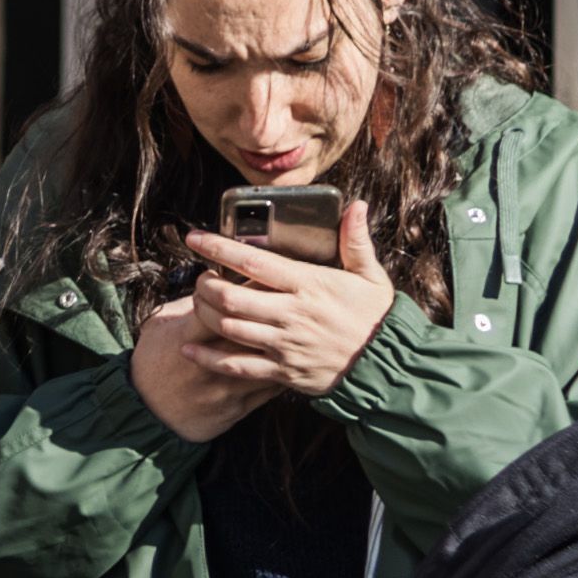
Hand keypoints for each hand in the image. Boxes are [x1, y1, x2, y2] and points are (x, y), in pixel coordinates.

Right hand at [130, 295, 282, 442]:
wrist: (144, 412)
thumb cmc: (151, 361)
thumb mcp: (158, 325)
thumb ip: (186, 306)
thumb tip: (215, 282)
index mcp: (186, 337)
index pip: (223, 304)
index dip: (243, 287)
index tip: (253, 278)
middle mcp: (208, 364)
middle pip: (251, 331)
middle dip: (271, 312)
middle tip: (283, 300)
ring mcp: (224, 389)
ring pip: (266, 361)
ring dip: (282, 344)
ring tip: (292, 328)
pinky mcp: (235, 409)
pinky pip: (268, 389)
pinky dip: (281, 372)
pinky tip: (287, 358)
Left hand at [179, 198, 398, 395]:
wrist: (388, 366)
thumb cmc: (376, 318)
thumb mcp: (371, 276)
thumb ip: (356, 241)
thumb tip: (356, 206)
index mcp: (309, 285)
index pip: (253, 262)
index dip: (218, 248)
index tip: (195, 238)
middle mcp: (291, 314)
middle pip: (230, 297)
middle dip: (204, 285)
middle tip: (199, 277)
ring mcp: (284, 345)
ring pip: (228, 328)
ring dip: (203, 314)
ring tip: (197, 302)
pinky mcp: (283, 372)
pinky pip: (237, 366)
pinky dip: (208, 358)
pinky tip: (190, 348)